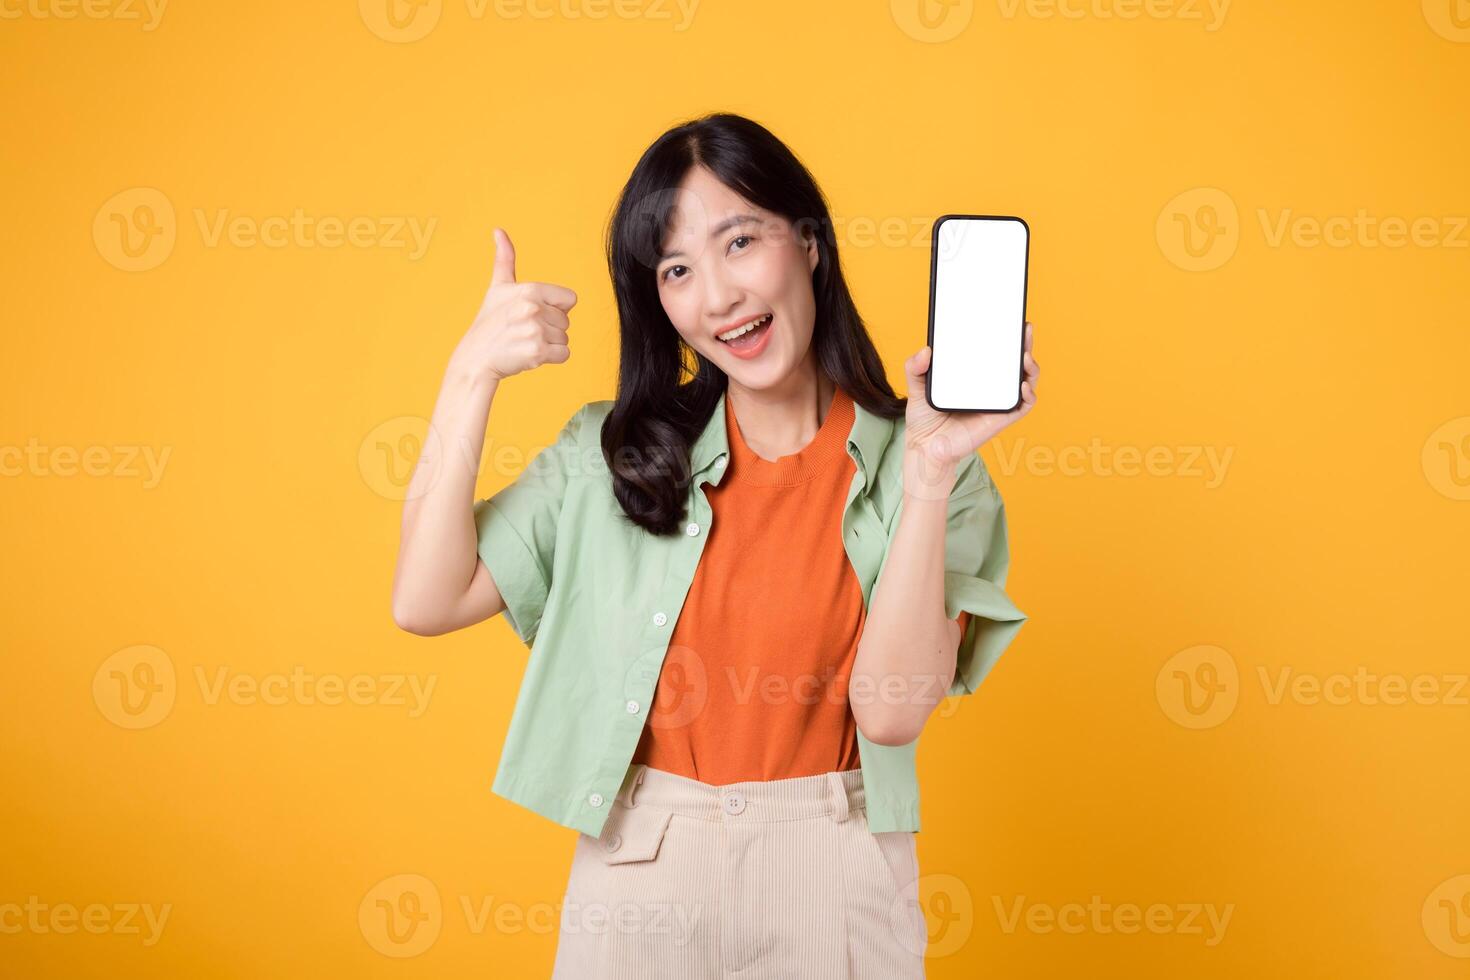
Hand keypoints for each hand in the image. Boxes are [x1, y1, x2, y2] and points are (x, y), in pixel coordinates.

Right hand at [451, 228, 577, 382]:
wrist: (475, 358)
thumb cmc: (490, 323)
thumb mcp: (498, 288)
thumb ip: (505, 259)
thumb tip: (498, 230)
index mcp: (530, 289)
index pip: (569, 299)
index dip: (554, 308)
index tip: (532, 313)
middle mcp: (533, 307)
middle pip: (566, 321)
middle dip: (549, 328)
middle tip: (523, 330)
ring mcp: (536, 330)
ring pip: (564, 338)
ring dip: (549, 344)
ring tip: (524, 342)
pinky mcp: (537, 352)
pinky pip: (564, 354)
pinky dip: (551, 358)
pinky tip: (529, 354)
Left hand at [902, 321, 1038, 495]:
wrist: (925, 447)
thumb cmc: (924, 418)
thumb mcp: (916, 386)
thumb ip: (915, 367)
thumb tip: (925, 351)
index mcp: (974, 376)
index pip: (994, 352)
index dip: (1005, 336)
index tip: (1009, 319)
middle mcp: (990, 387)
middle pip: (1015, 362)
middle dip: (1025, 343)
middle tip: (1025, 328)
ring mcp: (997, 402)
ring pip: (1025, 381)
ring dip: (1031, 367)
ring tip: (1025, 355)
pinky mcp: (1001, 418)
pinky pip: (1023, 406)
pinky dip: (1029, 395)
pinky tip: (1023, 386)